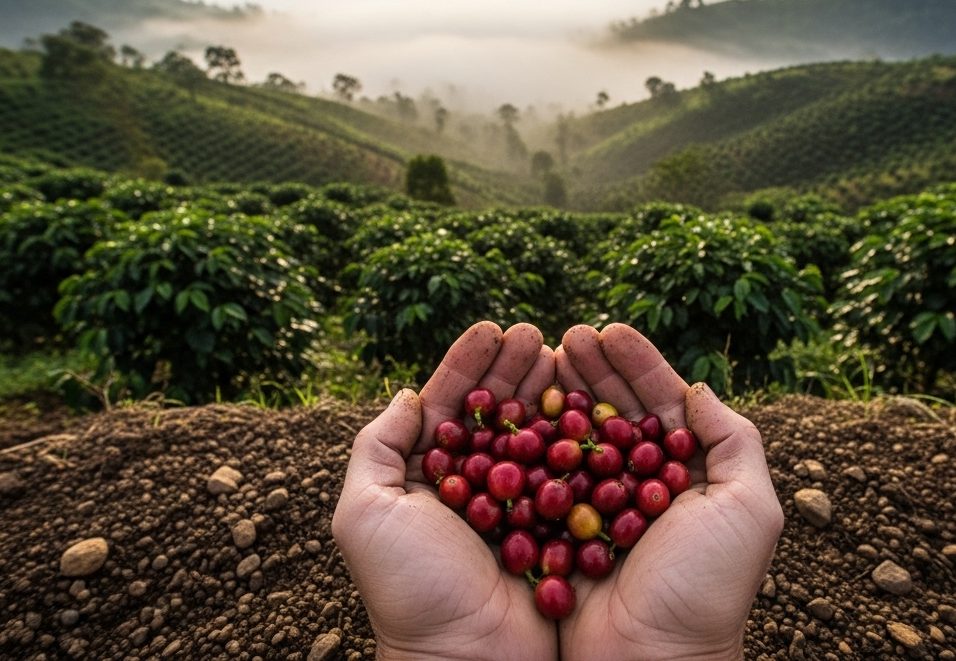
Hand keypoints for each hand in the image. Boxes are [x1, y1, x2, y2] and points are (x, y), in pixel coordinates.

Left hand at [333, 321, 558, 660]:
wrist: (466, 660)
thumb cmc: (409, 589)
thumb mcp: (365, 513)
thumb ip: (376, 447)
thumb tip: (407, 395)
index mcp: (426, 477)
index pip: (449, 404)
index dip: (470, 363)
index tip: (494, 327)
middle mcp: (473, 486)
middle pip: (497, 410)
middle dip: (516, 367)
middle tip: (538, 332)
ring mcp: (517, 505)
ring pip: (535, 432)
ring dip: (549, 390)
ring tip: (566, 353)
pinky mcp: (555, 527)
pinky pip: (570, 472)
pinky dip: (579, 437)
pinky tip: (590, 405)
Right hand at [554, 324, 783, 660]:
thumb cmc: (707, 588)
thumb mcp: (749, 508)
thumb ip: (733, 440)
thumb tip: (699, 386)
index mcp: (687, 475)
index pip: (662, 402)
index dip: (637, 363)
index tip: (608, 329)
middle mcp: (641, 485)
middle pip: (614, 410)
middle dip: (592, 368)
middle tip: (566, 335)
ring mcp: (597, 506)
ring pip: (576, 435)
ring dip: (559, 395)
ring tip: (541, 358)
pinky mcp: (559, 531)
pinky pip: (541, 477)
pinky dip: (529, 442)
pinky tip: (517, 411)